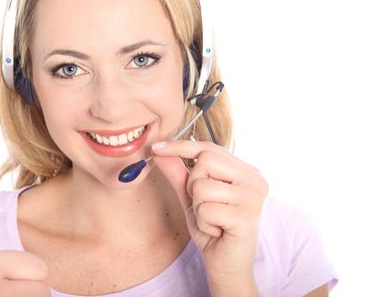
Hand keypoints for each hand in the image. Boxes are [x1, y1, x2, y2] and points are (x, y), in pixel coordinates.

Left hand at [152, 140, 267, 294]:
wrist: (226, 264)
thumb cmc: (212, 227)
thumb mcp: (191, 196)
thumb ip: (178, 173)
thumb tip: (160, 152)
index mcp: (245, 171)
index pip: (209, 148)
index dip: (180, 146)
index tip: (156, 148)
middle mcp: (254, 180)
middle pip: (206, 160)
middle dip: (193, 184)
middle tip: (203, 204)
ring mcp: (253, 198)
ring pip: (202, 186)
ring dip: (198, 207)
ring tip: (212, 219)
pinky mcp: (246, 217)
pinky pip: (206, 209)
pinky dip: (203, 222)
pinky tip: (217, 230)